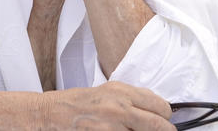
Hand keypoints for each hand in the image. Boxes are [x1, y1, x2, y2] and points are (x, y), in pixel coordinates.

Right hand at [43, 81, 173, 130]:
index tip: (162, 122)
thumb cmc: (79, 102)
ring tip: (132, 130)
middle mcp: (119, 108)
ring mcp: (111, 127)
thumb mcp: (108, 91)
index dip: (165, 117)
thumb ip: (133, 98)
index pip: (161, 107)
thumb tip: (157, 108)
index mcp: (122, 92)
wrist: (52, 113)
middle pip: (159, 126)